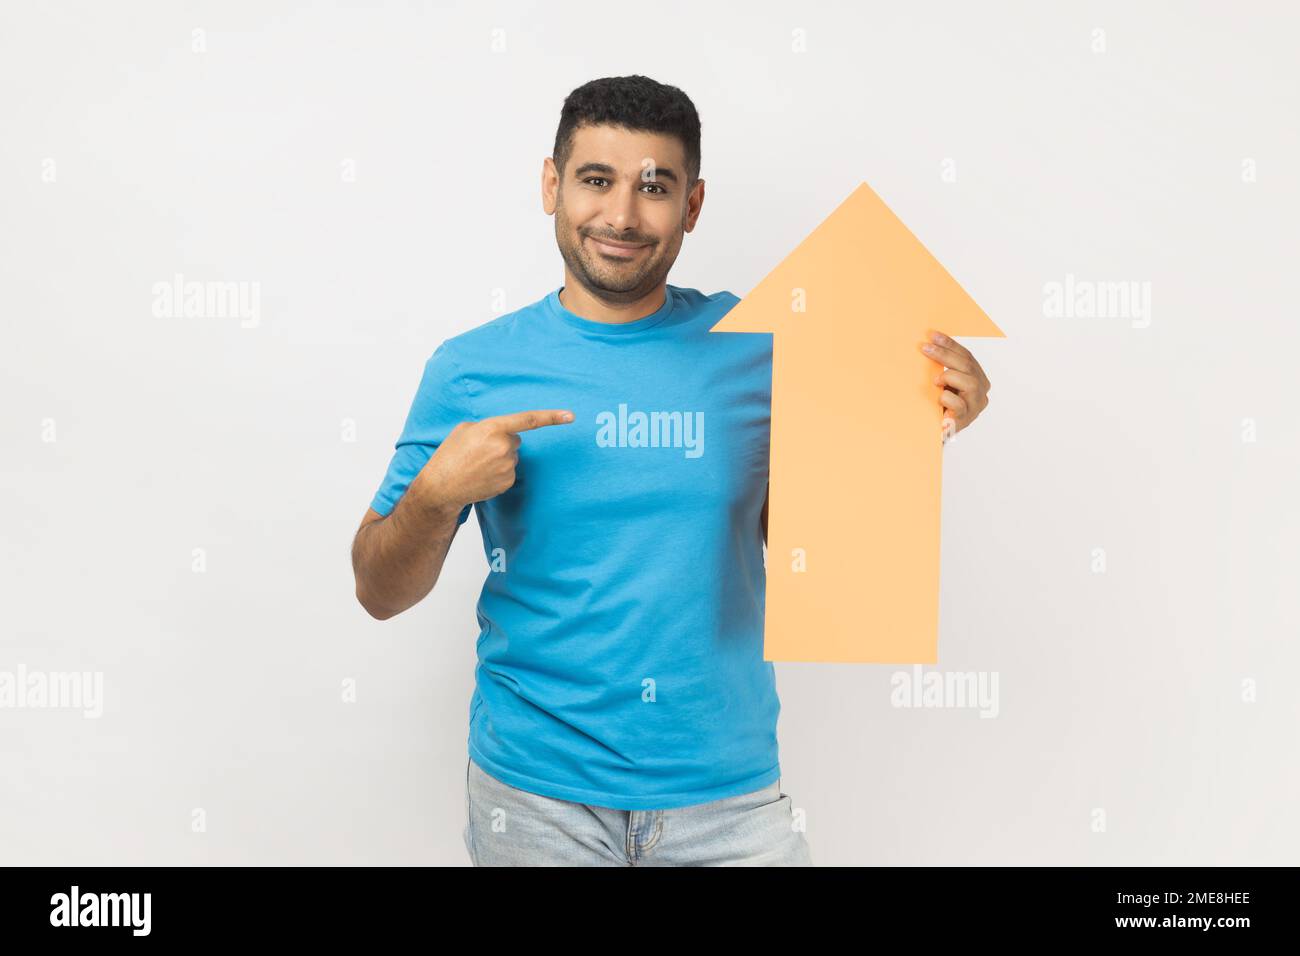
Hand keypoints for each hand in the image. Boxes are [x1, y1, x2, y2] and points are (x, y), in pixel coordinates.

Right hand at [414, 409, 573, 510]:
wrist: (442, 487)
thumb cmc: (449, 455)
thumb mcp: (464, 430)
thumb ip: (488, 426)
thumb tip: (503, 433)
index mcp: (492, 428)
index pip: (528, 420)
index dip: (551, 417)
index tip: (570, 416)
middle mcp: (504, 446)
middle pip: (515, 440)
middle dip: (502, 442)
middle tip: (479, 451)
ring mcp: (508, 466)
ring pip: (512, 456)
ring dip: (499, 458)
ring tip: (477, 465)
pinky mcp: (508, 481)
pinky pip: (510, 471)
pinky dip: (499, 472)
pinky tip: (482, 475)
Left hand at [918, 330, 990, 440]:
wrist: (932, 435)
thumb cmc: (936, 406)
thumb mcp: (941, 384)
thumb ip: (942, 368)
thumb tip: (929, 344)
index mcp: (977, 378)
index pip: (966, 356)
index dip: (950, 344)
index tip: (932, 335)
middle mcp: (980, 392)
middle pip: (967, 366)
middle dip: (945, 355)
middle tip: (925, 348)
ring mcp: (974, 407)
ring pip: (970, 383)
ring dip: (949, 377)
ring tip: (935, 381)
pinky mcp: (964, 421)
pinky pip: (959, 405)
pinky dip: (948, 398)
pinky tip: (939, 396)